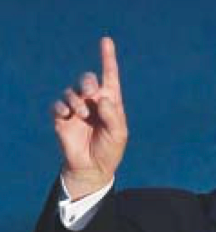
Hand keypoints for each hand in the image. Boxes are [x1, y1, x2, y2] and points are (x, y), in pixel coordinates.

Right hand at [53, 37, 126, 199]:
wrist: (92, 167)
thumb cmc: (110, 150)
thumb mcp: (118, 134)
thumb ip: (112, 115)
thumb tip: (101, 98)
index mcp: (111, 102)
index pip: (110, 76)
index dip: (108, 58)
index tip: (106, 40)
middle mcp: (93, 102)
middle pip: (88, 80)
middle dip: (88, 83)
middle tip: (90, 94)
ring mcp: (77, 109)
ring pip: (72, 91)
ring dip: (77, 100)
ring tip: (82, 115)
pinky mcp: (62, 118)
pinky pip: (59, 105)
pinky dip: (63, 107)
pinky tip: (68, 115)